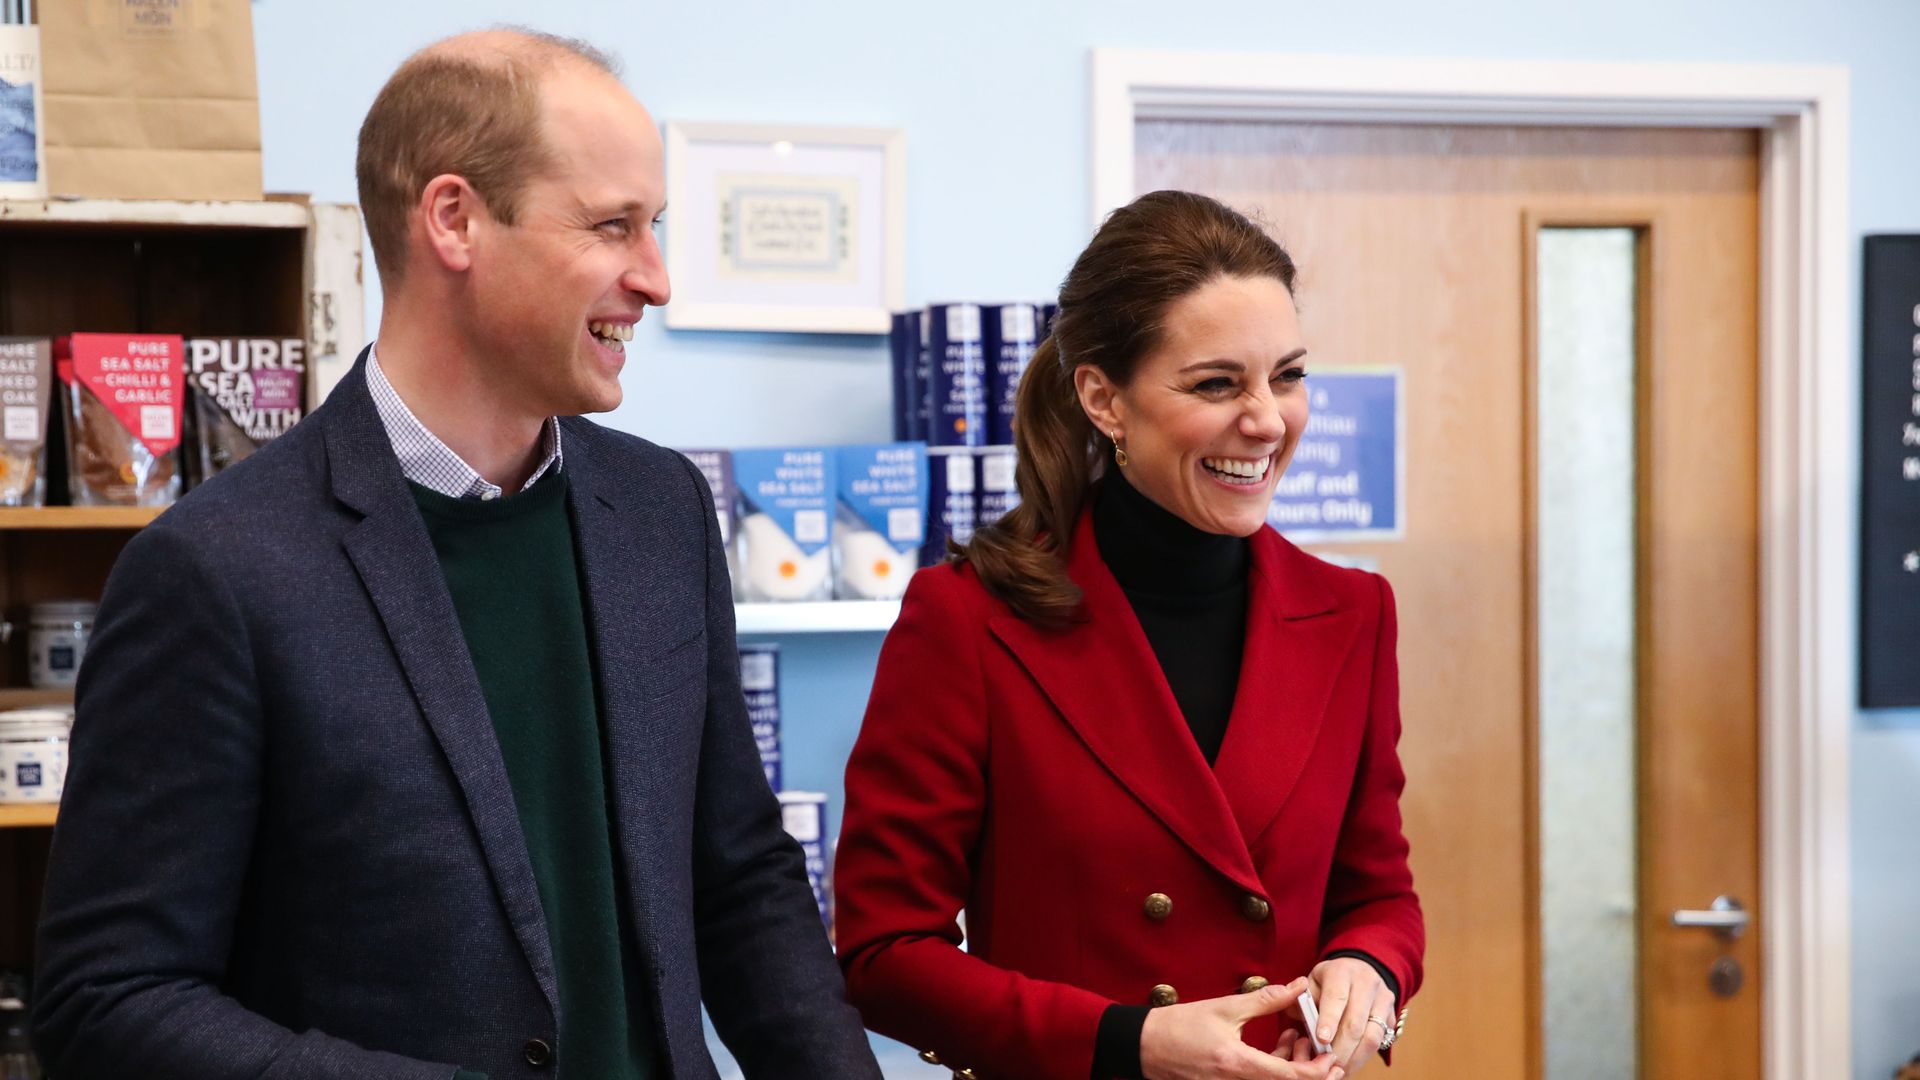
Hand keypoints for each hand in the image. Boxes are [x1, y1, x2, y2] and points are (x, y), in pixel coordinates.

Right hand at [1140, 977, 1345, 1079]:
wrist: (1145, 1045)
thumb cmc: (1179, 1026)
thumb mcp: (1225, 1007)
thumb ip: (1265, 999)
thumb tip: (1297, 986)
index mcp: (1238, 1064)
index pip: (1289, 1077)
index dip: (1317, 1071)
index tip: (1332, 1059)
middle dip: (1309, 1067)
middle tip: (1318, 1044)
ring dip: (1292, 1062)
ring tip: (1294, 1033)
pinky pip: (1260, 1077)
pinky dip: (1275, 1062)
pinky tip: (1278, 1040)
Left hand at [1305, 958, 1395, 1075]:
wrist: (1358, 972)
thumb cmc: (1328, 982)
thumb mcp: (1311, 983)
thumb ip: (1302, 1001)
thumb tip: (1296, 1015)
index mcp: (1341, 971)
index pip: (1336, 997)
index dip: (1329, 1020)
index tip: (1321, 1039)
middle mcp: (1366, 982)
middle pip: (1355, 1022)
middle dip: (1340, 1047)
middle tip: (1326, 1063)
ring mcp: (1383, 998)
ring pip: (1372, 1036)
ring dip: (1354, 1057)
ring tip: (1339, 1068)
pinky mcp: (1392, 1014)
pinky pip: (1381, 1041)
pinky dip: (1364, 1057)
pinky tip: (1351, 1064)